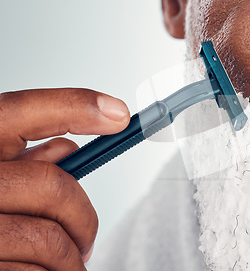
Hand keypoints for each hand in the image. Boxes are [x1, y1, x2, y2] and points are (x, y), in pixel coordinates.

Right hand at [0, 88, 129, 269]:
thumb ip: (24, 160)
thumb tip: (68, 148)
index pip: (20, 110)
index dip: (75, 106)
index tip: (119, 115)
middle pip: (53, 186)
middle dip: (83, 217)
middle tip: (86, 238)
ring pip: (49, 239)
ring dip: (71, 256)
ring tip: (68, 262)